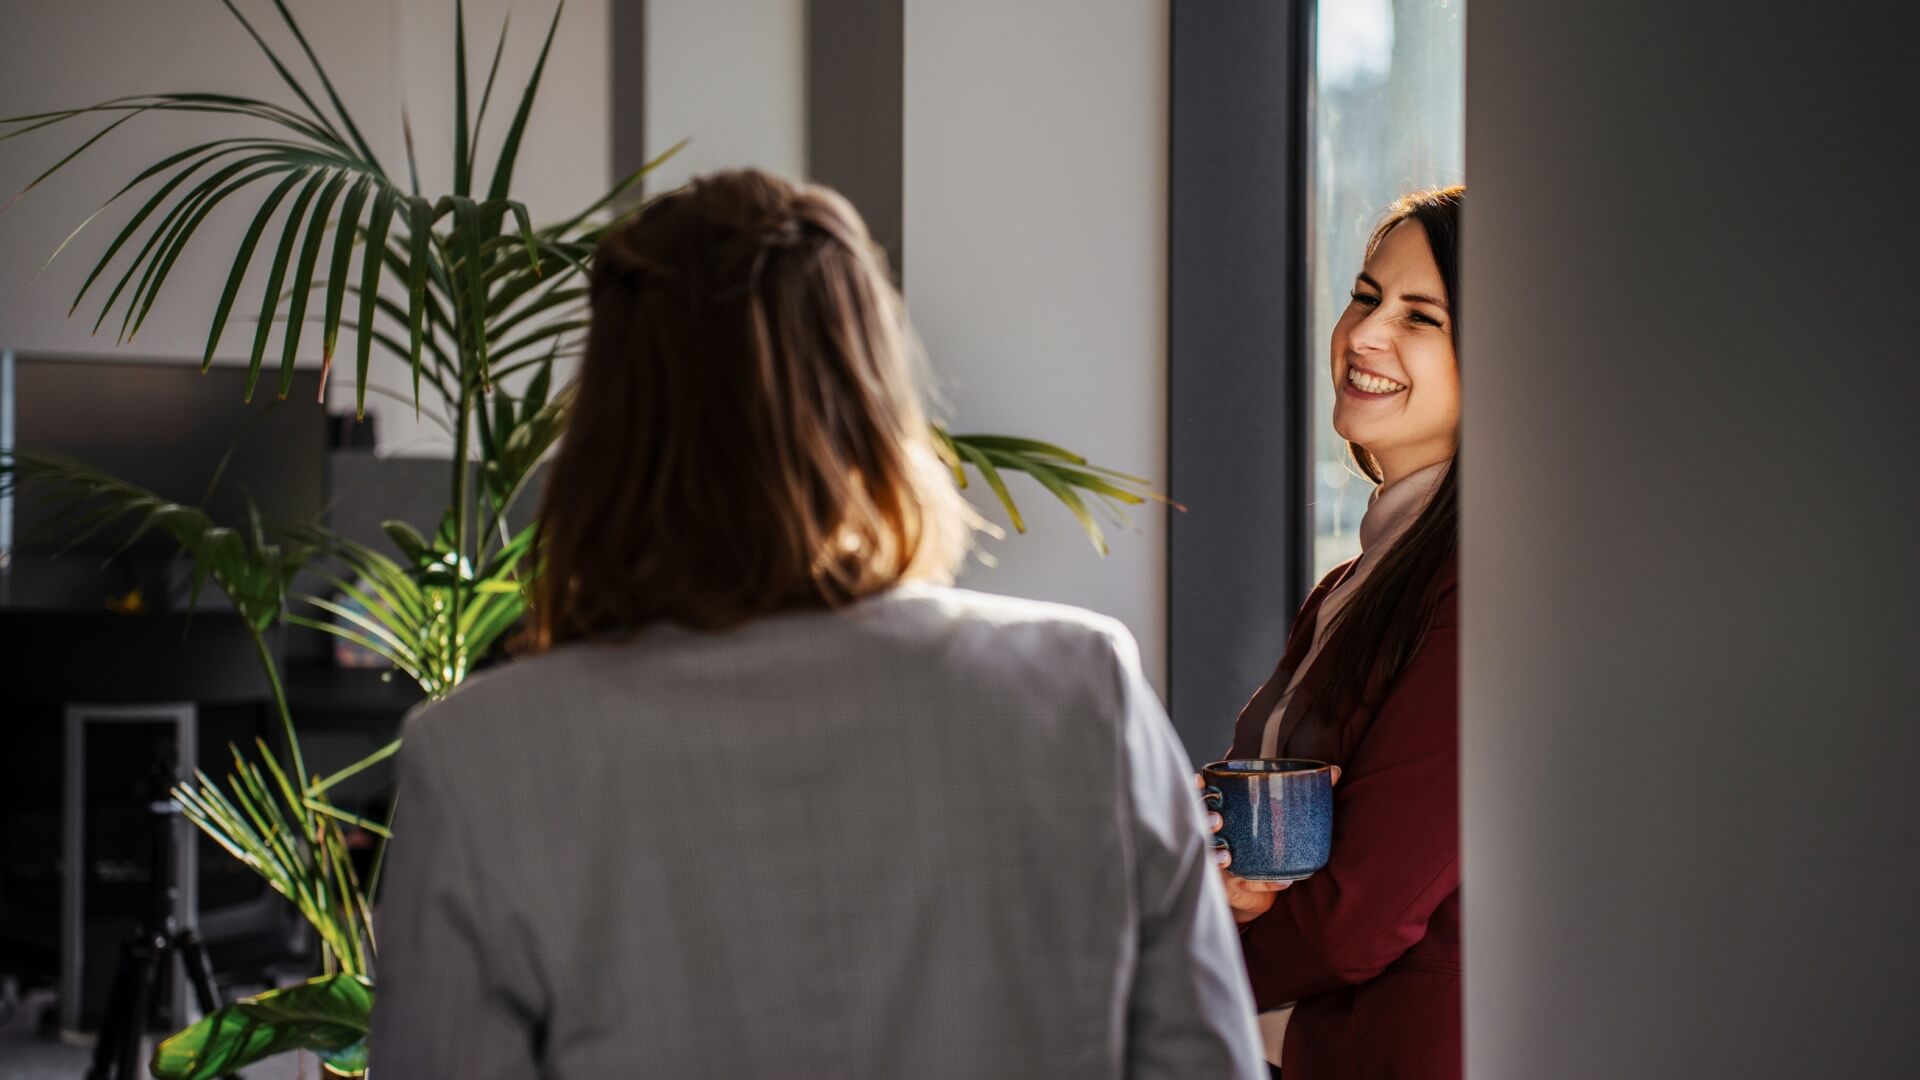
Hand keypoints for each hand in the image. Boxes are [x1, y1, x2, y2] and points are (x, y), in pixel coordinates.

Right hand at [1197, 768, 1340, 924]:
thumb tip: (1334, 770)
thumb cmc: (1266, 839)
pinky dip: (1258, 883)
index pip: (1199, 796)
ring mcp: (1217, 863)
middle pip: (1199, 826)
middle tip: (1217, 819)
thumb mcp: (1278, 814)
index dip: (1194, 788)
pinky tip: (1277, 881)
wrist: (1257, 885)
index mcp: (1220, 811)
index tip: (1199, 782)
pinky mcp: (1229, 887)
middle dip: (1204, 820)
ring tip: (1227, 855)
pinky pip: (1239, 885)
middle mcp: (1213, 836)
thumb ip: (1301, 790)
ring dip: (1215, 855)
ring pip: (1208, 857)